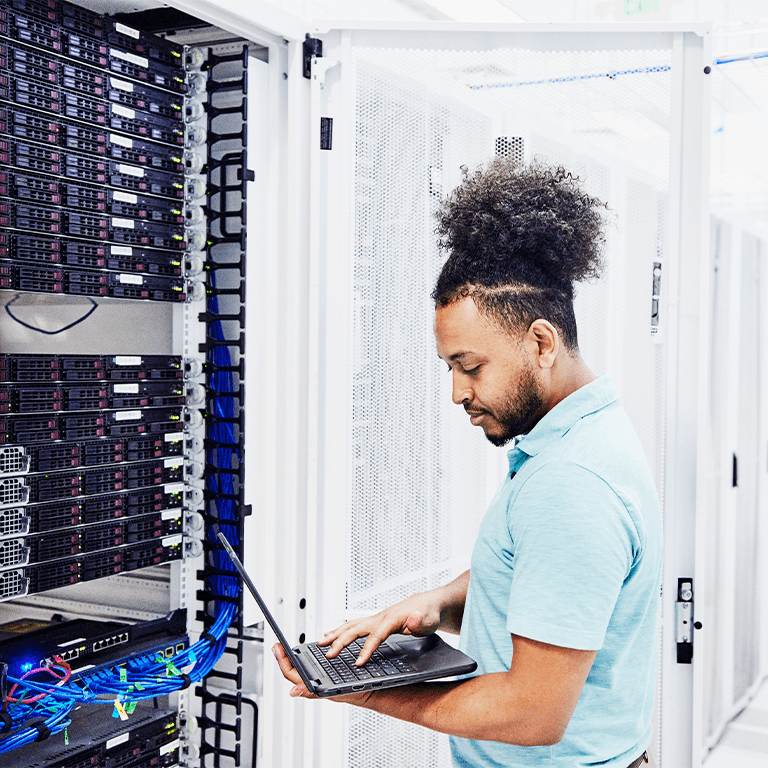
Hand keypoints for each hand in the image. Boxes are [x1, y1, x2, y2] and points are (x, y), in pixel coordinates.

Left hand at [272, 644, 370, 705]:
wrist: (373, 693)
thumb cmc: (357, 693)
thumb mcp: (337, 690)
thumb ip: (313, 692)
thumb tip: (292, 691)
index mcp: (314, 687)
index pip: (292, 674)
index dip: (282, 661)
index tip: (277, 648)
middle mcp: (315, 684)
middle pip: (293, 671)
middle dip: (283, 658)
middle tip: (277, 645)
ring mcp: (321, 681)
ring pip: (301, 670)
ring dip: (292, 659)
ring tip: (286, 649)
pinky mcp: (327, 677)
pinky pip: (312, 669)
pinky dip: (305, 660)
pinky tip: (304, 655)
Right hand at [318, 591, 443, 664]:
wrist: (429, 603)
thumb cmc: (429, 614)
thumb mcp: (430, 620)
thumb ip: (421, 622)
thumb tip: (413, 619)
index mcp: (392, 618)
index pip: (376, 636)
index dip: (366, 650)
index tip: (357, 663)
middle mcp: (380, 617)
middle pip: (356, 629)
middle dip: (341, 641)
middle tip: (328, 654)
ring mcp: (376, 618)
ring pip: (352, 625)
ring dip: (336, 634)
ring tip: (320, 643)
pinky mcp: (375, 621)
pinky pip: (355, 625)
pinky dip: (341, 630)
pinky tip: (331, 634)